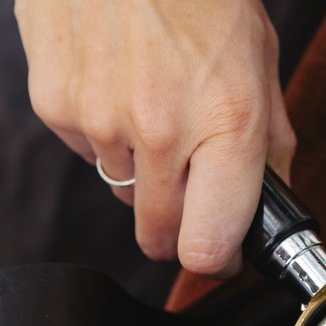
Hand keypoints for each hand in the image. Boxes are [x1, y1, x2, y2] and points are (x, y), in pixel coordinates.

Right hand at [14, 0, 294, 276]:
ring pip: (122, 191)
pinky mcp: (55, 105)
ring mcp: (101, 120)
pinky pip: (85, 153)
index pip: (208, 246)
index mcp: (227, 124)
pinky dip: (103, 135)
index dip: (216, 259)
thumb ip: (269, 145)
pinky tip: (117, 85)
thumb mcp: (260, 66)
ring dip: (141, 170)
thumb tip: (270, 203)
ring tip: (153, 105)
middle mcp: (162, 131)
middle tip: (189, 186)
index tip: (219, 253)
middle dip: (176, 224)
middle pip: (158, 236)